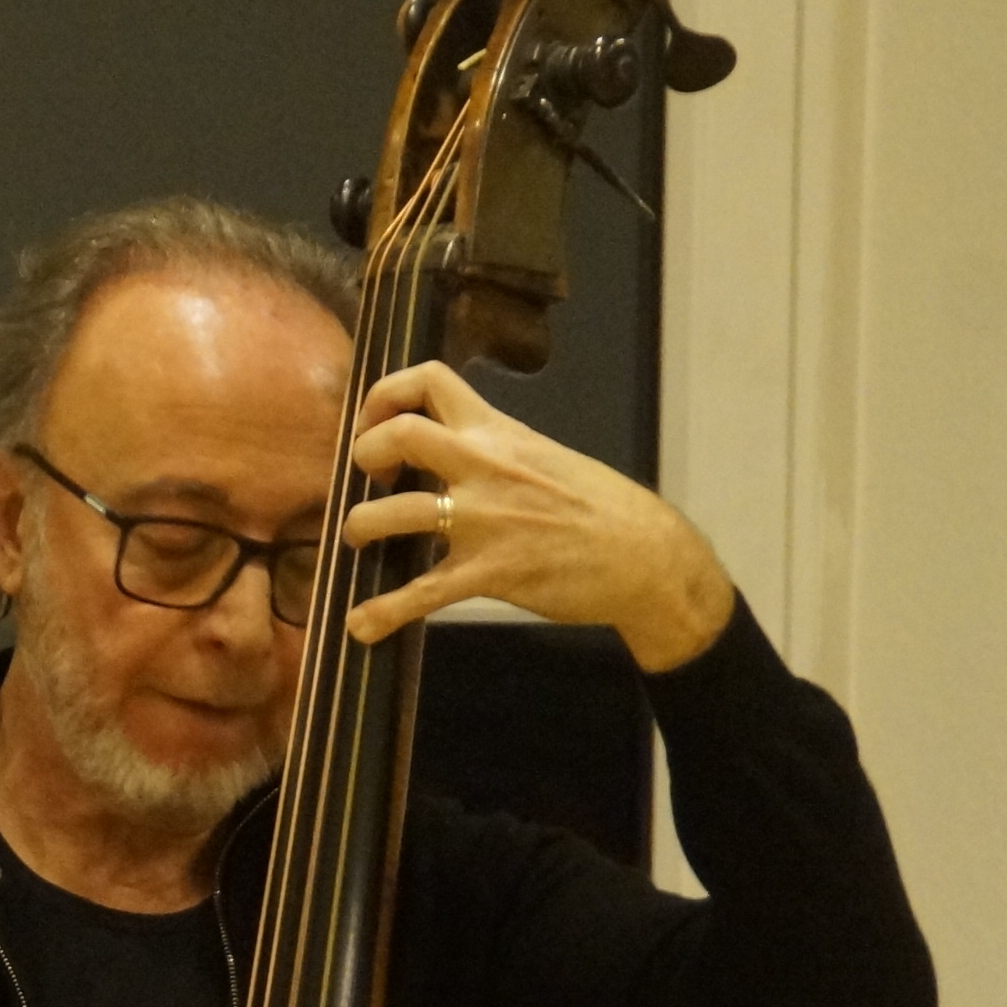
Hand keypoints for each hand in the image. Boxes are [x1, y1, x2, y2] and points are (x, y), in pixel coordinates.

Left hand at [341, 361, 734, 669]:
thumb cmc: (598, 507)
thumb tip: (447, 450)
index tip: (376, 424)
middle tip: (371, 480)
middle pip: (400, 434)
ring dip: (359, 528)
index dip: (385, 396)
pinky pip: (421, 594)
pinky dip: (382, 613)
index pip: (430, 380)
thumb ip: (492, 449)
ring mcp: (484, 519)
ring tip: (362, 541)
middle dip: (364, 454)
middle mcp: (485, 467)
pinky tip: (363, 627)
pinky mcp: (489, 572)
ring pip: (391, 514)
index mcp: (497, 432)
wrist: (647, 558)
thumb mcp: (542, 456)